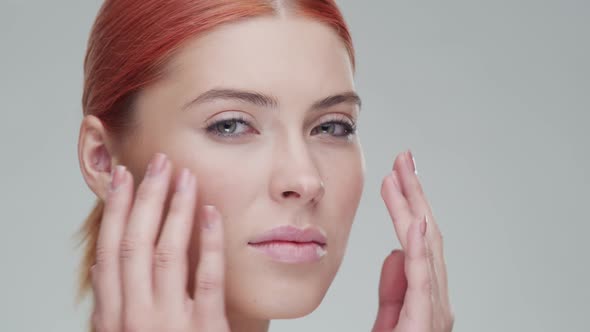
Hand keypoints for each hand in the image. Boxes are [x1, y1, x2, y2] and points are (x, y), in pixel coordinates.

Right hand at [90, 153, 230, 331]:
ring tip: (185, 177)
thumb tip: (101, 269)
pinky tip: (211, 214)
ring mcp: (170, 324)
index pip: (109, 251)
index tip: (124, 175)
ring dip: (176, 209)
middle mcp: (136, 318)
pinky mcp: (205, 329)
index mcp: (113, 318)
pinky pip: (209, 279)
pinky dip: (210, 243)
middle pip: (136, 244)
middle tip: (160, 162)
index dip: (116, 209)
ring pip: (168, 254)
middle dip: (146, 197)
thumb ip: (111, 306)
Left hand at [372, 151, 453, 331]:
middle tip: (403, 159)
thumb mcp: (389, 320)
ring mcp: (434, 312)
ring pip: (428, 250)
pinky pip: (424, 280)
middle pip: (427, 237)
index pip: (418, 242)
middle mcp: (436, 301)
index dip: (408, 207)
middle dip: (415, 196)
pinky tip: (418, 221)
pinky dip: (422, 249)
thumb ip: (394, 289)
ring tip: (403, 175)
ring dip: (416, 209)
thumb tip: (395, 251)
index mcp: (425, 298)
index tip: (395, 176)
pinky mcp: (425, 324)